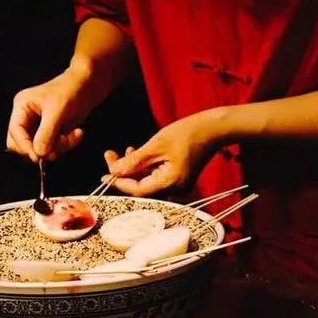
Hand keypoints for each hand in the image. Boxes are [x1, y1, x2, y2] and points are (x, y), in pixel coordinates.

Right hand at [7, 68, 93, 161]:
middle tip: (54, 151)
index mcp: (22, 106)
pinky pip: (52, 147)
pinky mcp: (50, 131)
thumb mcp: (57, 111)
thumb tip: (38, 153)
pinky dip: (64, 145)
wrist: (88, 86)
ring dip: (56, 147)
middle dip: (40, 149)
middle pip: (22, 143)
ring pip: (39, 148)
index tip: (37, 156)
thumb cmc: (70, 90)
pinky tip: (76, 134)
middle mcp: (27, 116)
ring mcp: (38, 125)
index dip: (24, 145)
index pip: (15, 131)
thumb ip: (46, 133)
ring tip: (71, 137)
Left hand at [104, 110, 223, 196]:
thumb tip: (114, 172)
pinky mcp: (179, 176)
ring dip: (133, 167)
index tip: (104, 173)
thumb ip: (134, 161)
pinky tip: (137, 152)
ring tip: (124, 150)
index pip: (138, 190)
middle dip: (124, 172)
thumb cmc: (186, 133)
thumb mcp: (156, 145)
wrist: (212, 127)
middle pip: (141, 187)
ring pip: (147, 180)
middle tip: (109, 155)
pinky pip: (156, 175)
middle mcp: (175, 188)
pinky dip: (145, 166)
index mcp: (170, 183)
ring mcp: (178, 183)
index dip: (119, 182)